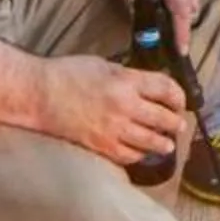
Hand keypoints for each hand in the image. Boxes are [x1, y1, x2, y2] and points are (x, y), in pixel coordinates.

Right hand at [30, 55, 184, 166]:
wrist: (39, 94)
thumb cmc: (67, 74)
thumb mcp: (104, 65)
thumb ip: (128, 77)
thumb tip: (147, 86)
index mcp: (127, 81)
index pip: (166, 89)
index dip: (179, 97)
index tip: (180, 101)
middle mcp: (125, 106)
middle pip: (164, 118)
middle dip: (176, 123)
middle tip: (179, 125)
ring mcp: (114, 128)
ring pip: (151, 141)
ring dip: (163, 143)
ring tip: (167, 143)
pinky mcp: (101, 145)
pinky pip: (129, 155)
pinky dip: (139, 155)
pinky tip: (142, 152)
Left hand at [102, 0, 204, 58]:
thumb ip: (136, 9)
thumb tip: (142, 32)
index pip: (182, 12)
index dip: (182, 34)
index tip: (183, 51)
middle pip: (192, 6)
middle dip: (185, 25)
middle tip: (174, 42)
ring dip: (186, 11)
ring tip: (173, 25)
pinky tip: (174, 4)